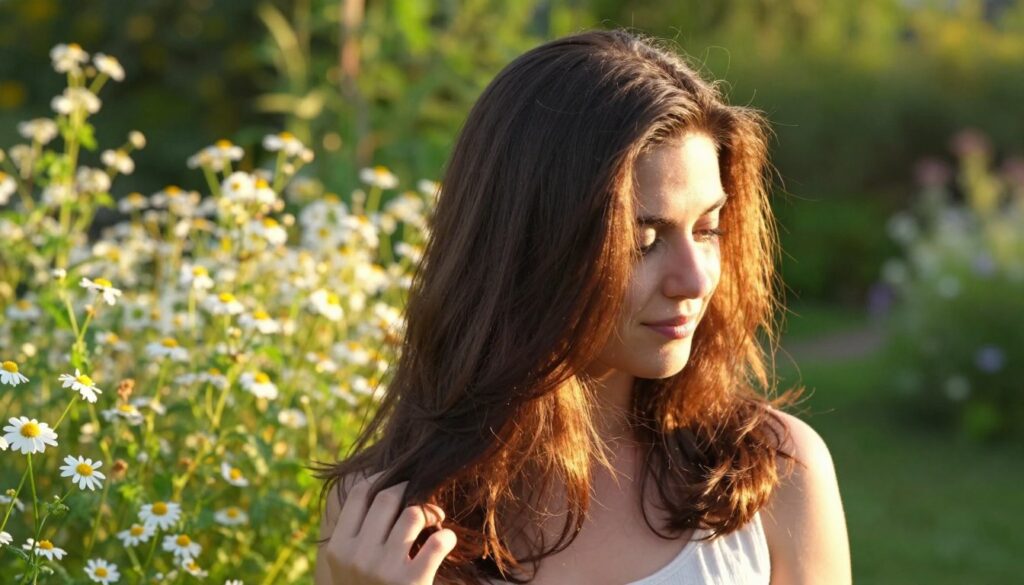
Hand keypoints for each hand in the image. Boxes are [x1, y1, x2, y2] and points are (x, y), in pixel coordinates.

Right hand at [320, 471, 457, 584]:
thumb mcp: (346, 569)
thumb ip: (355, 534)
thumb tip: (377, 485)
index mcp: (339, 549)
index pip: (359, 493)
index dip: (381, 479)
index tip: (397, 480)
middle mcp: (358, 556)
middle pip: (388, 497)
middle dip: (410, 492)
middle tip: (422, 502)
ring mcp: (385, 570)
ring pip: (414, 513)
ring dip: (431, 512)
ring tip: (435, 522)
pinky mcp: (413, 582)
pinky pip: (438, 541)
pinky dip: (447, 537)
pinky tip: (446, 541)